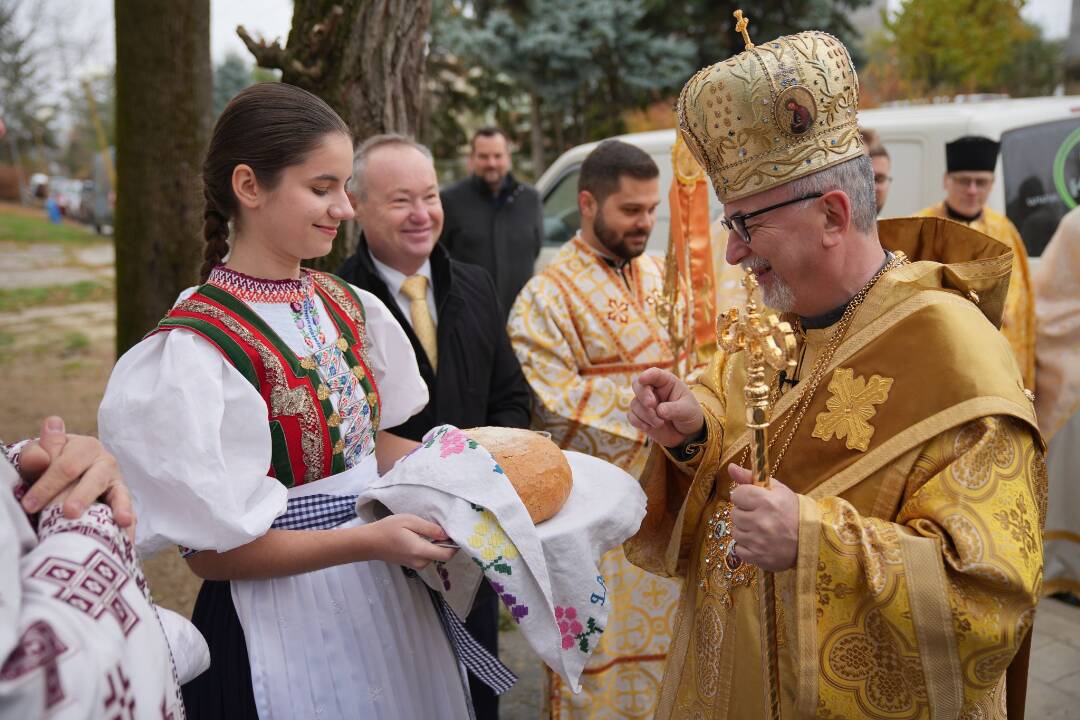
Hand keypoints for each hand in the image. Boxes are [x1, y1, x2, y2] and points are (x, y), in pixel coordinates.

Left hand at [18, 417, 134, 541]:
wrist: (69, 477)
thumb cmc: (50, 467)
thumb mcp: (40, 459)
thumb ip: (34, 456)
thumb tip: (40, 458)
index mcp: (85, 446)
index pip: (66, 465)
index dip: (48, 485)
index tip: (29, 505)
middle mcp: (104, 459)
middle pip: (91, 479)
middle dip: (77, 497)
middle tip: (66, 513)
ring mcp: (116, 478)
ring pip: (111, 490)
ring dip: (100, 504)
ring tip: (82, 516)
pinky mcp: (122, 496)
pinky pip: (125, 504)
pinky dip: (125, 512)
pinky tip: (125, 523)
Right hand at [363, 513, 456, 569]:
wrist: (369, 543)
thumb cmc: (388, 529)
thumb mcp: (409, 521)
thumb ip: (429, 528)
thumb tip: (446, 535)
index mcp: (420, 551)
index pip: (446, 555)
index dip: (455, 546)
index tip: (455, 534)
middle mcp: (420, 562)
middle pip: (441, 556)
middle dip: (444, 544)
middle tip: (438, 528)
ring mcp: (415, 565)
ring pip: (434, 556)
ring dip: (434, 545)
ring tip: (425, 531)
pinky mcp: (412, 565)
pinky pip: (426, 557)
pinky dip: (427, 548)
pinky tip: (418, 537)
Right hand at [628, 367, 704, 447]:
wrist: (686, 433)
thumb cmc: (689, 415)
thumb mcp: (688, 410)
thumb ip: (675, 409)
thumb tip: (659, 411)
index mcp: (666, 382)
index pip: (655, 374)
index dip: (647, 375)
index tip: (643, 380)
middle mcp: (653, 390)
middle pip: (638, 386)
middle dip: (643, 395)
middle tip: (652, 405)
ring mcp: (645, 403)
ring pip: (635, 404)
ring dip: (646, 415)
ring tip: (660, 423)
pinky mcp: (640, 417)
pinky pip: (631, 416)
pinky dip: (638, 422)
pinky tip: (649, 427)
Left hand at [728, 464, 798, 570]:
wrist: (812, 540)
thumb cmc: (793, 511)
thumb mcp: (777, 489)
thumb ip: (751, 477)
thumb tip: (730, 467)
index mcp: (766, 501)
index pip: (736, 494)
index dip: (744, 496)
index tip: (753, 500)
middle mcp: (761, 521)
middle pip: (734, 513)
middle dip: (744, 513)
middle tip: (759, 515)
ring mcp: (759, 541)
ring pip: (735, 531)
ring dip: (745, 530)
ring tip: (761, 529)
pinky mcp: (758, 557)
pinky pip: (739, 549)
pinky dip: (747, 546)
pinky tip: (761, 542)